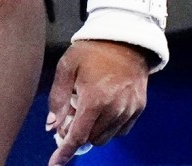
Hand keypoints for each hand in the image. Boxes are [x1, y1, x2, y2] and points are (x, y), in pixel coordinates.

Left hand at [46, 40, 149, 164]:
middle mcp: (114, 110)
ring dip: (93, 130)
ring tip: (88, 105)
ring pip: (106, 137)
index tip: (55, 164)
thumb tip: (52, 124)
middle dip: (78, 133)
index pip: (77, 136)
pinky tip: (103, 107)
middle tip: (71, 114)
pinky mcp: (138, 109)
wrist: (125, 38)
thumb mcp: (67, 66)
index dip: (65, 152)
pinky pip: (120, 130)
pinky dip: (108, 126)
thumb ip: (58, 97)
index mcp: (94, 100)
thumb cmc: (93, 50)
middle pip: (91, 139)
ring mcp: (129, 111)